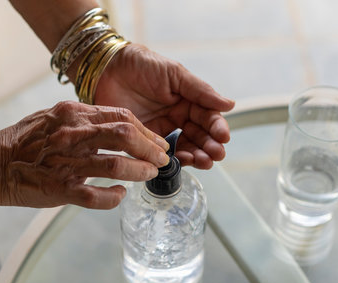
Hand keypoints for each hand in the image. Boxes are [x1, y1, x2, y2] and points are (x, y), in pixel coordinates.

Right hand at [0, 101, 169, 208]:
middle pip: (125, 136)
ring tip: (149, 175)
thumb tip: (116, 127)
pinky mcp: (61, 189)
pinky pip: (96, 196)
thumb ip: (84, 120)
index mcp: (73, 114)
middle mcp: (73, 135)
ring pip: (116, 165)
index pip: (122, 117)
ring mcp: (67, 163)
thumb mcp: (54, 116)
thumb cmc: (23, 141)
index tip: (158, 142)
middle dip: (151, 149)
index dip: (146, 131)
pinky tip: (120, 194)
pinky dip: (113, 197)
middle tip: (162, 159)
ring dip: (139, 171)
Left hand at [95, 44, 234, 168]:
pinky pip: (162, 154)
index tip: (223, 137)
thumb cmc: (142, 65)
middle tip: (216, 155)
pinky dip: (174, 160)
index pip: (208, 117)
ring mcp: (162, 130)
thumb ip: (200, 91)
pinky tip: (183, 162)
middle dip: (210, 146)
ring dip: (197, 156)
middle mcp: (178, 117)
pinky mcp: (145, 140)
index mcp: (188, 100)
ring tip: (205, 162)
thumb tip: (230, 104)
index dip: (217, 128)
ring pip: (185, 147)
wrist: (107, 70)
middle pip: (199, 136)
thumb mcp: (174, 74)